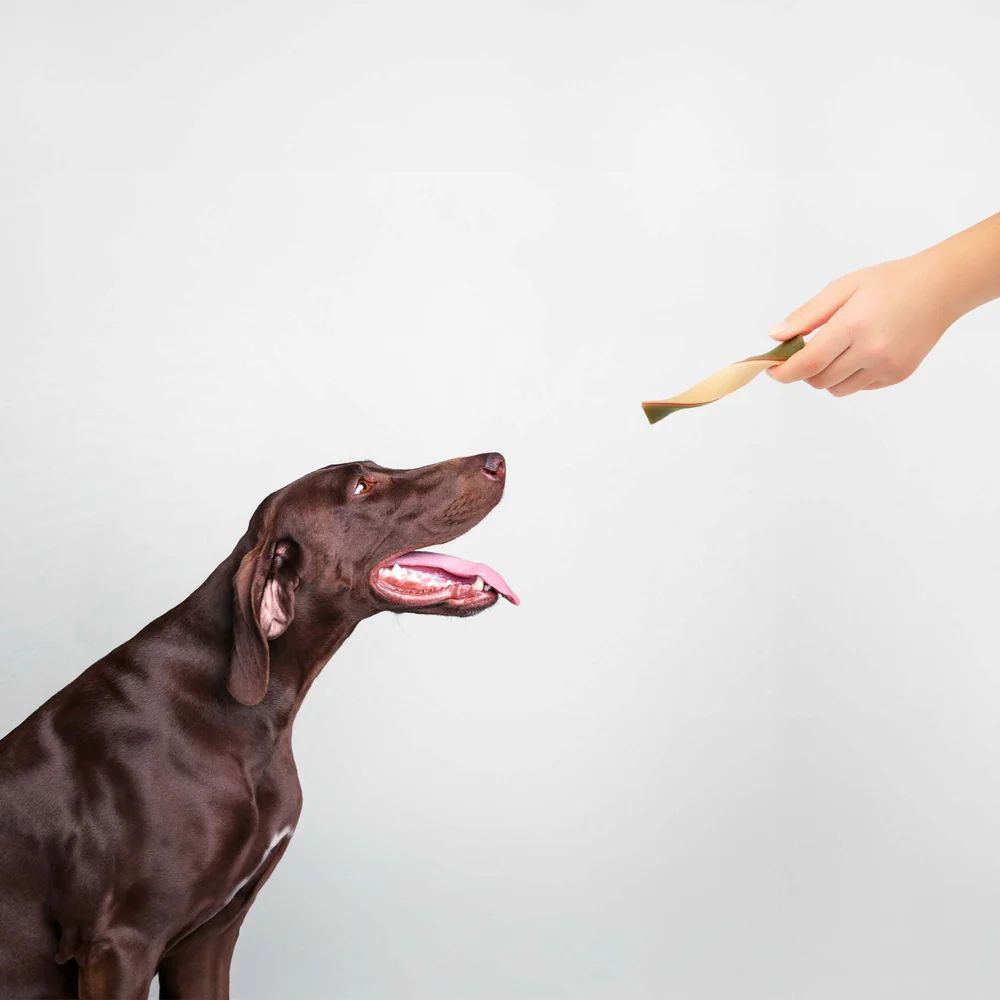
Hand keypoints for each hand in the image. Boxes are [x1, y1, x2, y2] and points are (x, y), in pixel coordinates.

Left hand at [766, 251, 961, 395]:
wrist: (940, 288)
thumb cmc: (889, 283)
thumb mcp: (843, 287)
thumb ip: (807, 315)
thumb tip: (775, 336)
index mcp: (854, 325)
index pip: (808, 363)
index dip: (783, 372)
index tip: (771, 370)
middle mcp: (872, 351)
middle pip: (819, 380)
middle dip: (803, 371)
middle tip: (805, 352)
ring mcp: (887, 367)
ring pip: (837, 389)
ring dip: (825, 376)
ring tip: (835, 351)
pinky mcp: (898, 375)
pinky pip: (859, 387)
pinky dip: (849, 377)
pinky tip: (859, 353)